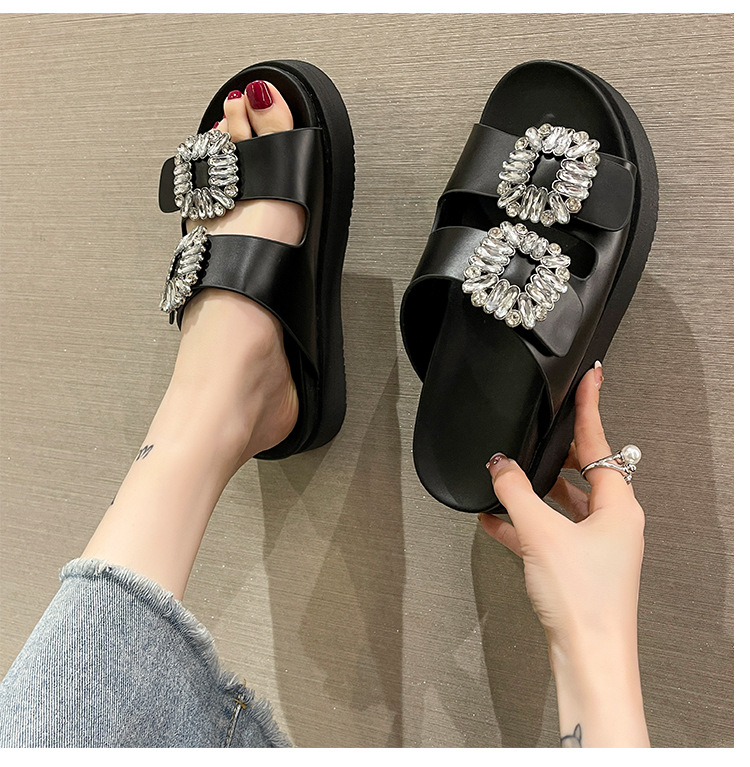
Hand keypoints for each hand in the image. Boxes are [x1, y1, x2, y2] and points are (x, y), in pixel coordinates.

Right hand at [479, 363, 648, 746]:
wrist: (588, 658)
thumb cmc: (583, 601)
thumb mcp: (542, 534)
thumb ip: (515, 492)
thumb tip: (498, 465)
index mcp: (618, 507)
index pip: (601, 443)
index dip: (590, 407)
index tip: (590, 378)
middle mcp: (613, 523)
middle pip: (581, 472)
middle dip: (553, 454)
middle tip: (535, 432)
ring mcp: (597, 546)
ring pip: (563, 504)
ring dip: (533, 492)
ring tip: (503, 478)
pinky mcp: (578, 566)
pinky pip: (549, 532)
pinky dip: (525, 523)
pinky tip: (496, 520)